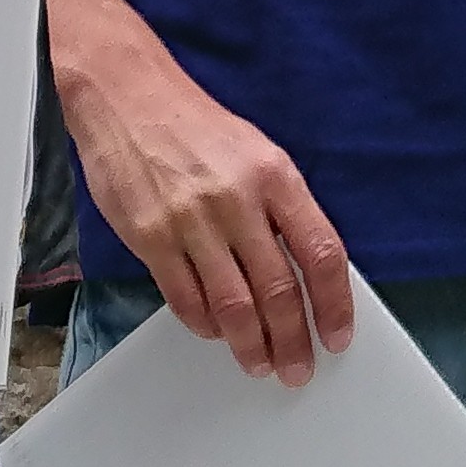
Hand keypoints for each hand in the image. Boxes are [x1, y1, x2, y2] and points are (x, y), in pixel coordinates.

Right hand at [54, 23, 356, 383]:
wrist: (129, 98)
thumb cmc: (198, 128)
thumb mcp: (260, 154)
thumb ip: (284, 210)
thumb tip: (307, 274)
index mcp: (276, 176)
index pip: (320, 253)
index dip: (334, 304)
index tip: (337, 336)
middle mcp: (238, 200)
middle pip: (278, 289)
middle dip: (292, 339)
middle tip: (297, 368)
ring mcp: (191, 221)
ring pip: (232, 304)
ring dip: (250, 345)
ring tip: (260, 364)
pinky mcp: (150, 237)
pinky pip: (185, 297)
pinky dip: (205, 324)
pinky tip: (216, 332)